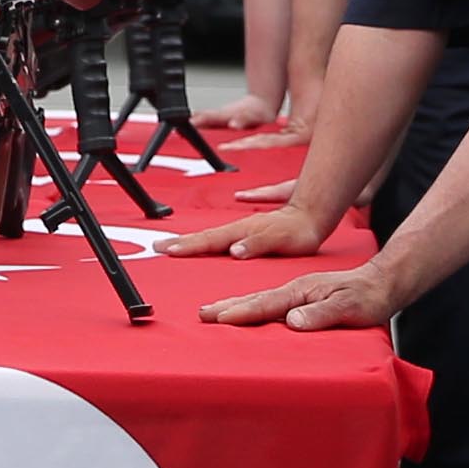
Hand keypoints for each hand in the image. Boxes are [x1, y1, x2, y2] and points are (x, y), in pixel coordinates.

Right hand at [159, 199, 331, 260]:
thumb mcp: (280, 240)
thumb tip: (233, 251)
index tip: (167, 250)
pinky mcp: (247, 232)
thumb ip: (256, 244)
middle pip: (203, 236)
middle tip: (157, 247)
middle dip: (179, 242)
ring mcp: (241, 229)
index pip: (209, 240)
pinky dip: (205, 240)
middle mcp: (238, 229)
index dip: (187, 246)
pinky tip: (202, 243)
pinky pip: (219, 237)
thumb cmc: (298, 231)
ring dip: (189, 241)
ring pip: (209, 235)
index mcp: (241, 231)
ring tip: (171, 246)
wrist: (311, 215)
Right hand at [203, 259, 405, 331]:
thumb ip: (320, 315)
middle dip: (228, 307)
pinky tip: (249, 311)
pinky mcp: (304, 298)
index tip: (219, 317)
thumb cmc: (368, 297)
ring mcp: (299, 293)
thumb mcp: (348, 308)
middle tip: (203, 314)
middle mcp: (296, 290)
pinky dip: (254, 307)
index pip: (266, 304)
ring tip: (216, 311)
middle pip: (256, 299)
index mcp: (302, 291)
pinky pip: (272, 303)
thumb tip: (292, 321)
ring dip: (237, 306)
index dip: (242, 312)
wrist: (383, 283)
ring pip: (262, 300)